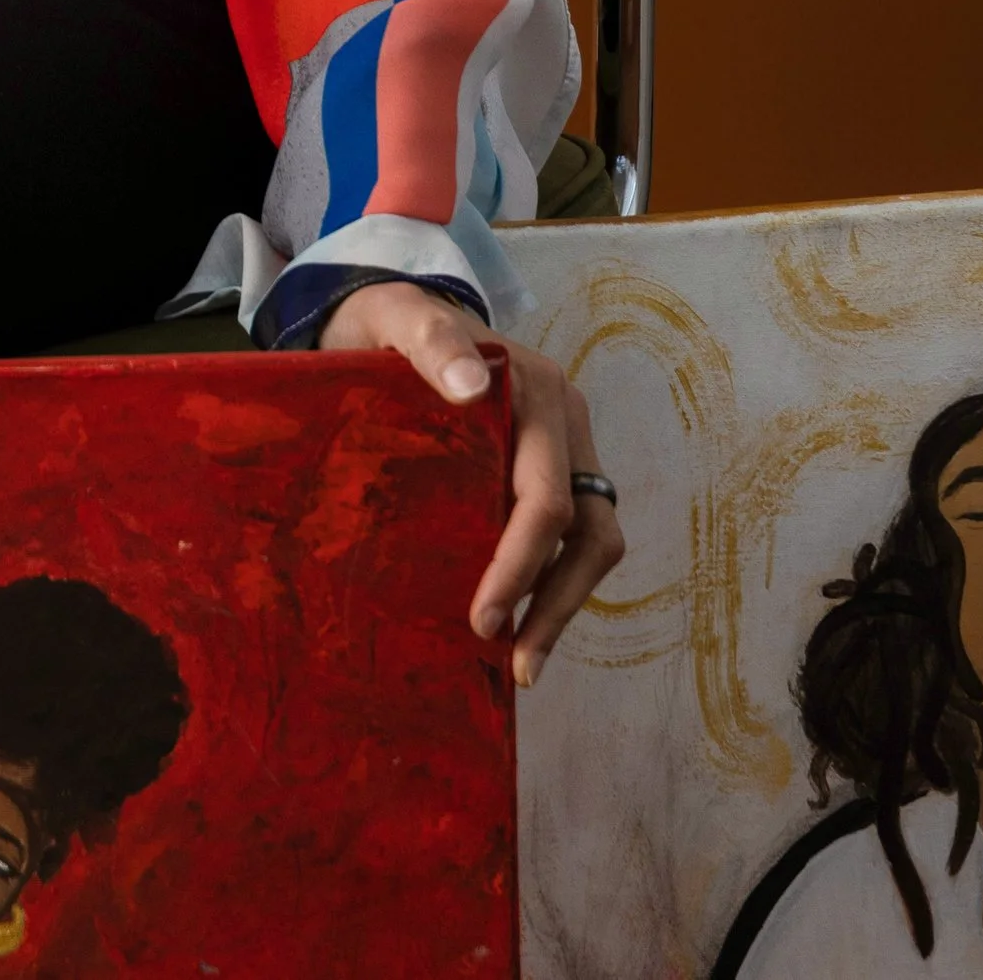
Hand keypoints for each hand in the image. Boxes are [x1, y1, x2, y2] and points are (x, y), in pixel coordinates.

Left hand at [315, 279, 621, 686]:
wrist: (391, 315)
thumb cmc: (391, 323)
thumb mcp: (398, 321)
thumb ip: (430, 343)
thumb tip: (471, 389)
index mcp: (539, 393)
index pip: (546, 498)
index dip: (521, 565)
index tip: (484, 620)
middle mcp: (565, 423)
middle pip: (587, 529)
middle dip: (555, 602)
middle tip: (516, 666)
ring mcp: (564, 448)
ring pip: (591, 539)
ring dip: (564, 603)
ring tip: (523, 661)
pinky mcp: (552, 468)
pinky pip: (570, 535)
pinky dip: (553, 581)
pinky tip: (519, 619)